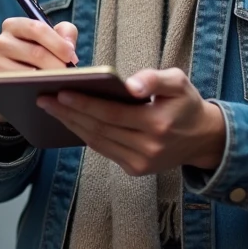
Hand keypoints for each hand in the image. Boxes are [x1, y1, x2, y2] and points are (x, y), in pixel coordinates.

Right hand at [0, 18, 78, 122]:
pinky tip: (43, 89)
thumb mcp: (52, 39)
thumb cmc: (37, 53)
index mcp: (14, 25)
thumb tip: (69, 46)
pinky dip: (31, 86)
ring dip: (47, 78)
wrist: (15, 80)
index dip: (57, 43)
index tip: (72, 56)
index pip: (37, 28)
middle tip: (70, 75)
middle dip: (57, 64)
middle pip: (35, 52)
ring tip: (61, 82)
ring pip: (26, 71)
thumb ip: (65, 33)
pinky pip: (16, 84)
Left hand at [36, 68, 226, 175]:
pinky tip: (71, 121)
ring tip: (52, 108)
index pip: (111, 114)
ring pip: (97, 142)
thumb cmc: (186, 104)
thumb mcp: (178, 82)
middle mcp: (148, 147)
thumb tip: (129, 84)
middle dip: (69, 113)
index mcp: (157, 123)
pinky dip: (85, 136)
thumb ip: (155, 79)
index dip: (84, 104)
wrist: (203, 138)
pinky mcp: (135, 169)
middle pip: (99, 129)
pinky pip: (104, 150)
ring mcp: (140, 162)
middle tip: (44, 98)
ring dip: (72, 125)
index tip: (61, 91)